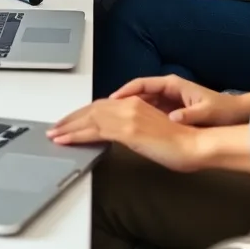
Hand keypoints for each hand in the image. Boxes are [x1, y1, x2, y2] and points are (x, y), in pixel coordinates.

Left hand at [47, 97, 210, 172]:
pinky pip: (94, 130)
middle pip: (92, 109)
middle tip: (55, 127)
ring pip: (89, 118)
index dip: (83, 113)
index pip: (101, 105)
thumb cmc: (180, 142)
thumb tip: (117, 135)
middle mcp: (129, 105)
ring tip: (54, 134)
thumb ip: (133, 128)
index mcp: (136, 103)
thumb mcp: (151, 131)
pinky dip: (76, 135)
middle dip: (71, 119)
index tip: (70, 121)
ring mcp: (128, 116)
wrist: (196, 145)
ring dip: (68, 126)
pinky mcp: (128, 130)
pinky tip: (65, 140)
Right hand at [111, 75, 245, 126]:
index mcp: (172, 85)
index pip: (142, 84)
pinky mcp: (170, 110)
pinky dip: (139, 118)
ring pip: (142, 103)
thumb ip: (190, 114)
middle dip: (121, 100)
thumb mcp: (207, 112)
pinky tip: (130, 128)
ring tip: (113, 120)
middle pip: (138, 93)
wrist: (235, 114)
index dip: (126, 91)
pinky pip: (149, 112)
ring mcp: (168, 100)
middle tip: (104, 111)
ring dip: (128, 110)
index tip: (112, 100)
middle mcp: (168, 90)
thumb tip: (172, 117)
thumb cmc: (222, 110)